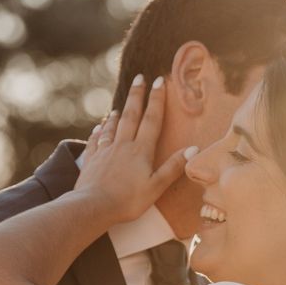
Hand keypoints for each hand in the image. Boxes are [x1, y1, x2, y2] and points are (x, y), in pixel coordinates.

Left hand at [74, 75, 196, 222]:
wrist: (92, 207)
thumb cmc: (128, 200)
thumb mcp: (156, 186)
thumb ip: (173, 166)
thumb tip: (194, 148)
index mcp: (140, 150)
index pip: (151, 120)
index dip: (156, 100)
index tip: (159, 81)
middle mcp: (122, 146)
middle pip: (130, 116)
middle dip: (137, 96)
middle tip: (139, 78)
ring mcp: (105, 152)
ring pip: (112, 127)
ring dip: (116, 115)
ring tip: (118, 106)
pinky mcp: (91, 161)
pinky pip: (95, 142)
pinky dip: (98, 133)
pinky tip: (97, 129)